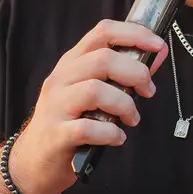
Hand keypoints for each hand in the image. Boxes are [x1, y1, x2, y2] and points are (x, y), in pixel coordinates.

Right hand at [9, 20, 167, 193]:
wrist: (34, 161)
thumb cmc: (70, 122)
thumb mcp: (92, 92)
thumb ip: (121, 74)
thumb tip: (155, 56)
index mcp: (72, 63)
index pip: (102, 32)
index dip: (134, 34)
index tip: (158, 45)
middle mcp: (61, 79)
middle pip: (102, 59)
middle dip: (136, 73)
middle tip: (148, 91)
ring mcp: (55, 106)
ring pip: (95, 90)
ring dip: (124, 105)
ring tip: (132, 119)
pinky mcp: (56, 134)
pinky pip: (88, 128)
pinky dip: (110, 134)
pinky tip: (117, 138)